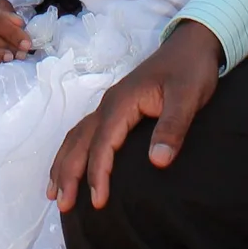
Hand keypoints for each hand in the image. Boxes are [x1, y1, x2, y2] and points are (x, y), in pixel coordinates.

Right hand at [49, 19, 223, 212]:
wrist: (192, 43)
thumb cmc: (191, 70)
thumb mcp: (188, 97)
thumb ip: (173, 127)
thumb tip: (157, 162)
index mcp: (122, 102)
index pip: (103, 143)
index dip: (98, 173)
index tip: (98, 202)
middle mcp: (109, 104)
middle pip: (80, 141)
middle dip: (69, 173)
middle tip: (64, 205)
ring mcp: (110, 105)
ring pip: (77, 136)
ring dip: (64, 164)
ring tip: (55, 193)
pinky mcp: (116, 109)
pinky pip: (85, 132)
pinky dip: (73, 152)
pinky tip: (70, 166)